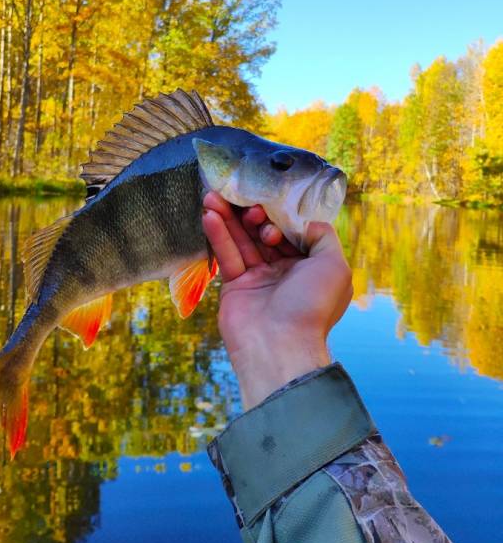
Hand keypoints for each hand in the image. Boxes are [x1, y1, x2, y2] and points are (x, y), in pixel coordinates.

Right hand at [202, 191, 352, 409]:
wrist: (279, 347)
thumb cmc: (311, 307)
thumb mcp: (333, 265)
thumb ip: (322, 235)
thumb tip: (304, 219)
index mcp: (310, 266)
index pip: (292, 229)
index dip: (280, 214)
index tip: (269, 204)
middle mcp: (285, 270)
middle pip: (265, 231)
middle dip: (253, 212)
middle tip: (243, 198)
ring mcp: (259, 278)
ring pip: (243, 240)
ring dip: (229, 217)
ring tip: (213, 195)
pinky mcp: (235, 286)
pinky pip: (226, 255)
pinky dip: (218, 234)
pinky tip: (209, 214)